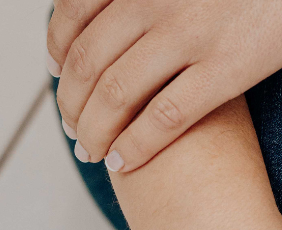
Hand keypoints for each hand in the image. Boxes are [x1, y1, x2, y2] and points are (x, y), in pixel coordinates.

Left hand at [48, 0, 281, 171]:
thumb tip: (136, 15)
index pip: (74, 13)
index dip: (56, 50)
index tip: (55, 75)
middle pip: (87, 61)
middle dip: (71, 103)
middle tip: (72, 130)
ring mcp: (189, 34)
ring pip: (116, 93)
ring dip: (93, 131)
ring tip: (90, 153)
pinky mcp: (227, 69)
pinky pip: (165, 117)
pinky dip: (135, 145)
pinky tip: (124, 163)